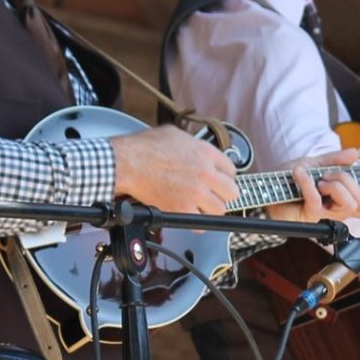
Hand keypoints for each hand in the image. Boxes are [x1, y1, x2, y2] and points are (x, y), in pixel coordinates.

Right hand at [112, 125, 236, 214]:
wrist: (127, 162)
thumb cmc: (144, 147)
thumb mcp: (175, 134)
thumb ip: (193, 144)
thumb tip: (199, 149)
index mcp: (206, 153)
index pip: (231, 170)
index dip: (224, 177)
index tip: (218, 181)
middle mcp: (205, 173)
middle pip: (232, 192)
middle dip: (223, 194)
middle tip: (213, 195)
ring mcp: (195, 193)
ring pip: (220, 210)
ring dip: (211, 209)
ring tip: (201, 206)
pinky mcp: (182, 209)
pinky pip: (201, 224)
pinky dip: (197, 222)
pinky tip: (191, 215)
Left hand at [267, 148, 359, 222]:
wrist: (266, 186)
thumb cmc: (289, 180)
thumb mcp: (315, 163)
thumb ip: (335, 159)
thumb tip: (355, 153)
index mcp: (338, 200)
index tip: (344, 171)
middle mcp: (333, 211)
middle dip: (347, 182)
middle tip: (327, 175)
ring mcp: (321, 216)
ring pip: (346, 205)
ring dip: (335, 186)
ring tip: (318, 180)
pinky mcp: (306, 217)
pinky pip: (316, 201)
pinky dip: (308, 183)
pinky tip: (299, 173)